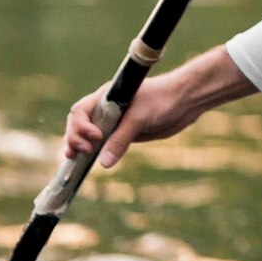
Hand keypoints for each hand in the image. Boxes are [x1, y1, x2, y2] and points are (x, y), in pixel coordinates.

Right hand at [61, 74, 199, 168]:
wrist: (187, 100)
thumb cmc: (163, 99)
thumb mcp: (140, 118)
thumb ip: (121, 139)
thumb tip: (103, 163)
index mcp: (107, 97)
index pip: (80, 111)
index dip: (80, 126)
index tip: (95, 137)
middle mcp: (107, 109)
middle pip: (79, 124)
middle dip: (75, 138)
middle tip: (82, 152)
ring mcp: (115, 122)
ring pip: (89, 136)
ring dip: (80, 147)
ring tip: (76, 159)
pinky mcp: (125, 134)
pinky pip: (104, 145)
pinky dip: (95, 154)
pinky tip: (89, 163)